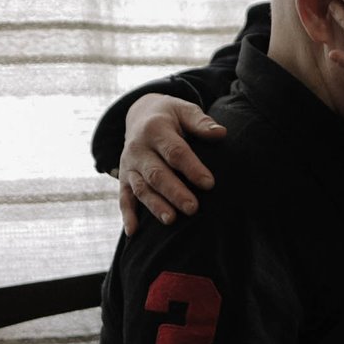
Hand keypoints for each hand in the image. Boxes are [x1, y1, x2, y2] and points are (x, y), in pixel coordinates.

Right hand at [117, 94, 225, 233]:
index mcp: (155, 129)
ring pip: (140, 188)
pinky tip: (133, 233)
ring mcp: (129, 165)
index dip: (192, 168)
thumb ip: (201, 122)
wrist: (140, 115)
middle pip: (157, 173)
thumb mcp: (184, 110)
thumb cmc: (170, 116)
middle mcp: (138, 148)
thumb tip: (220, 133)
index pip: (175, 152)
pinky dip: (127, 215)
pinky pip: (123, 198)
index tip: (209, 184)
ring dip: (155, 205)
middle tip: (193, 208)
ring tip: (171, 220)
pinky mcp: (123, 178)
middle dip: (174, 192)